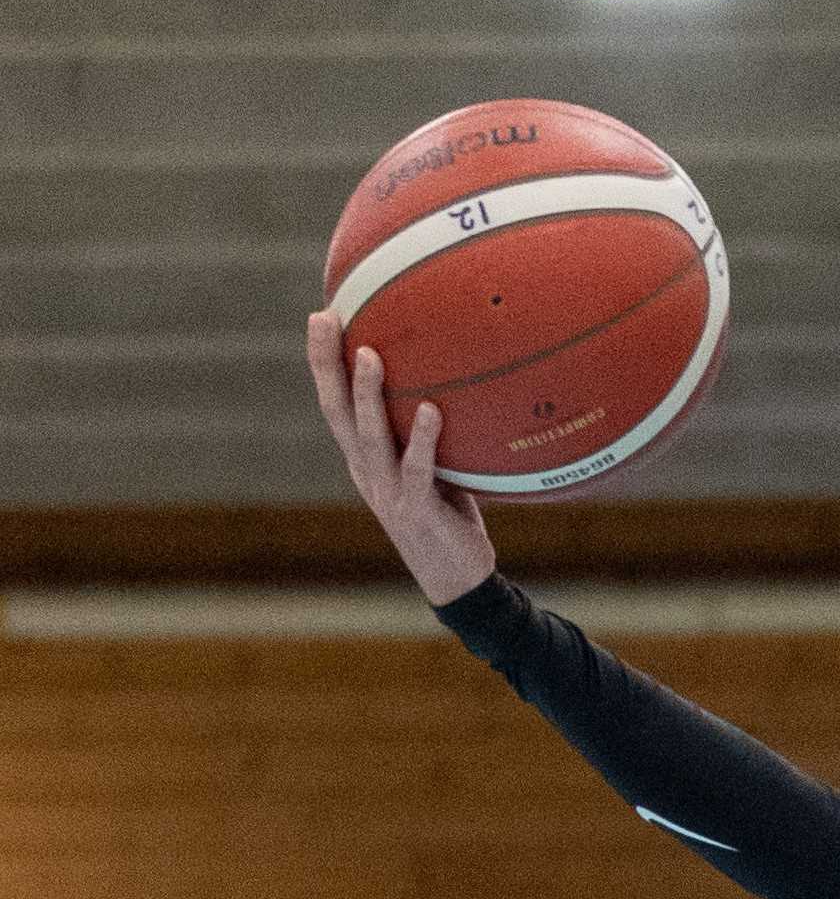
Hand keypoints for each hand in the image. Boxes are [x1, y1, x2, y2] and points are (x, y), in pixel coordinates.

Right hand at [304, 310, 496, 606]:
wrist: (459, 581)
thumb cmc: (447, 519)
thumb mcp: (433, 470)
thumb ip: (428, 436)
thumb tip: (448, 386)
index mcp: (364, 460)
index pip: (334, 403)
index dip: (323, 362)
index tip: (322, 316)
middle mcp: (366, 472)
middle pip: (336, 411)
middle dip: (327, 364)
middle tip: (324, 319)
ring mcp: (388, 492)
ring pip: (370, 436)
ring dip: (367, 395)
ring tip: (370, 354)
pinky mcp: (419, 510)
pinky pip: (420, 469)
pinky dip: (425, 438)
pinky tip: (433, 409)